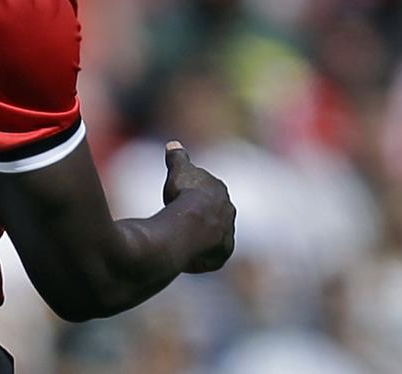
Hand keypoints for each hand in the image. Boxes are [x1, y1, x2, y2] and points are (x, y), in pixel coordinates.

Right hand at [162, 141, 235, 272]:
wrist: (191, 224)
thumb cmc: (183, 195)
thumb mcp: (178, 172)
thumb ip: (177, 158)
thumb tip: (173, 143)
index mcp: (219, 191)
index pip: (209, 192)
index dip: (195, 195)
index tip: (182, 199)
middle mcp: (228, 212)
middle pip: (216, 214)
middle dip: (203, 217)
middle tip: (185, 221)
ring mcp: (227, 234)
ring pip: (214, 236)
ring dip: (203, 238)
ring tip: (185, 240)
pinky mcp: (221, 254)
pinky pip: (210, 255)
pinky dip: (200, 256)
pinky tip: (186, 256)